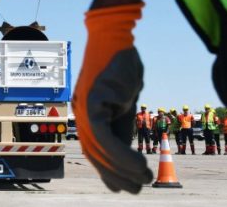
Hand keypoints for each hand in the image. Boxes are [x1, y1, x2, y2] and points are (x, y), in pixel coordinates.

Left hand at [72, 3, 152, 192]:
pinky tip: (140, 165)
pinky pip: (103, 135)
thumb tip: (128, 159)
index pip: (95, 149)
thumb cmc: (122, 68)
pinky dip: (121, 154)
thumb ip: (121, 126)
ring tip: (144, 179)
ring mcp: (84, 106)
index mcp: (88, 113)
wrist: (118, 38)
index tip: (125, 186)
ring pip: (98, 148)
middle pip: (94, 153)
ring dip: (122, 169)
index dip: (109, 170)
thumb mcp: (124, 103)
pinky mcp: (91, 100)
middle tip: (136, 189)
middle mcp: (81, 111)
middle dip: (115, 175)